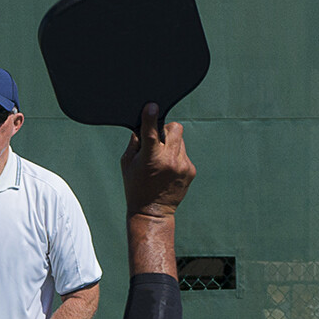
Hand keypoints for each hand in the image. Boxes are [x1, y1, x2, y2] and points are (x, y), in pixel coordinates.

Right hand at [121, 103, 195, 218]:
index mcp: (150, 158)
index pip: (152, 132)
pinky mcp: (191, 170)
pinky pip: (184, 154)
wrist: (152, 211)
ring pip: (180, 141)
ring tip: (161, 160)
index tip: (151, 106)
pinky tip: (168, 170)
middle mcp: (169, 160)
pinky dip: (176, 156)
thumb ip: (135, 143)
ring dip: (171, 144)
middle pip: (175, 128)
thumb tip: (143, 126)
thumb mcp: (127, 164)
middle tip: (158, 140)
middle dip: (166, 129)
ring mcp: (183, 165)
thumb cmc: (135, 187)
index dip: (150, 117)